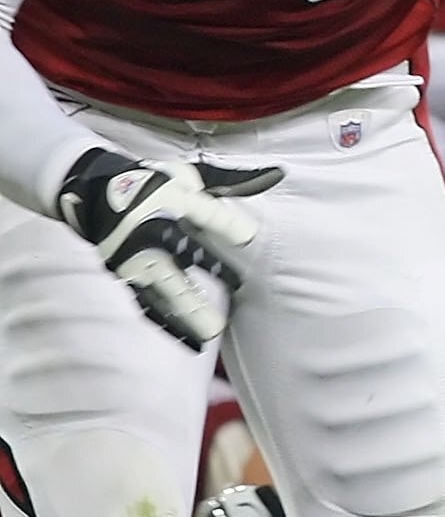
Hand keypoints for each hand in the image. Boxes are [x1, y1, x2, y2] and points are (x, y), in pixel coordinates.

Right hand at [56, 148, 278, 349]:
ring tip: (211, 334)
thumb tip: (277, 175)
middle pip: (174, 264)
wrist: (95, 191)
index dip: (224, 225)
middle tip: (221, 310)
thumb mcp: (190, 176)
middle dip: (195, 289)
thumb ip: (233, 182)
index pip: (202, 214)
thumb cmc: (154, 184)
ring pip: (161, 292)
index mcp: (168, 204)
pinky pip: (149, 302)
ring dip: (184, 314)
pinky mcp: (127, 276)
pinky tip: (190, 341)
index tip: (247, 238)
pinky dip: (169, 323)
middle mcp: (148, 235)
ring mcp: (135, 259)